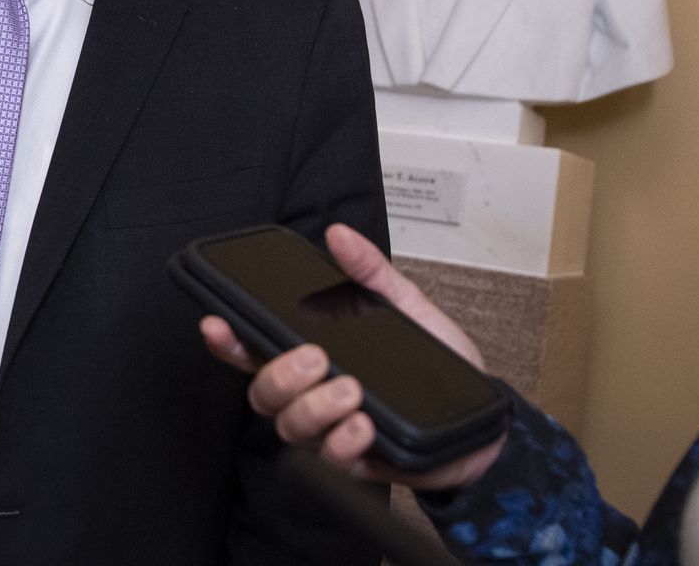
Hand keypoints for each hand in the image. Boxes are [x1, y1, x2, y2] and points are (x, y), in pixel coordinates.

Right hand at [199, 223, 505, 490]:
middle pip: (262, 393)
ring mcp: (330, 431)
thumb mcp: (406, 307)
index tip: (217, 323)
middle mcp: (313, 395)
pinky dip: (343, 442)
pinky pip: (330, 461)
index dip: (229, 341)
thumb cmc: (437, 366)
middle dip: (280, 375)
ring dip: (314, 408)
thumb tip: (340, 235)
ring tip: (351, 392)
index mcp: (315, 355)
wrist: (480, 420)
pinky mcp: (356, 463)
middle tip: (316, 358)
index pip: (256, 350)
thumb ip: (370, 273)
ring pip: (290, 428)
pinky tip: (363, 425)